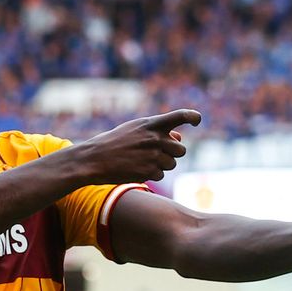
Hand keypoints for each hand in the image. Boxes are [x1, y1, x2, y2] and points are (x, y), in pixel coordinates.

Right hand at [74, 109, 200, 183]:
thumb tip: (179, 137)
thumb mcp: (134, 129)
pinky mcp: (148, 171)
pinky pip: (161, 175)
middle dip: (172, 154)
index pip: (180, 116)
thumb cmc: (114, 142)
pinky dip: (152, 174)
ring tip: (142, 161)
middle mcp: (155, 138)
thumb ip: (157, 131)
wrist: (94, 159)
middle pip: (181, 149)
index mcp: (151, 124)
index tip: (197, 120)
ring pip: (172, 164)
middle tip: (157, 154)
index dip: (193, 117)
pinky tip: (137, 169)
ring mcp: (152, 156)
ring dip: (162, 165)